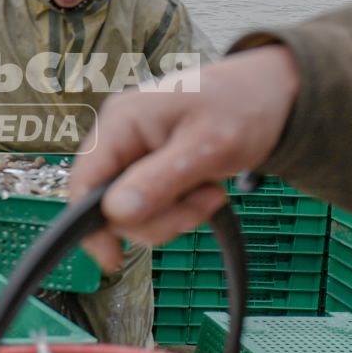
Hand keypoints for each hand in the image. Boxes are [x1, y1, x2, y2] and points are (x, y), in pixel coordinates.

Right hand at [69, 46, 299, 268]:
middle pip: (110, 204)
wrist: (268, 93)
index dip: (90, 224)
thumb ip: (160, 180)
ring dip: (174, 214)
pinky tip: (204, 191)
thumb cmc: (241, 106)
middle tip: (203, 203)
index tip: (113, 259)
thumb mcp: (207, 147)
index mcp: (121, 122)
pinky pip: (150, 203)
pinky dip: (178, 209)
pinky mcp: (149, 166)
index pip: (83, 181)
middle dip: (158, 217)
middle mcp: (119, 136)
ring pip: (133, 210)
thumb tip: (116, 212)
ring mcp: (133, 151)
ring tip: (211, 191)